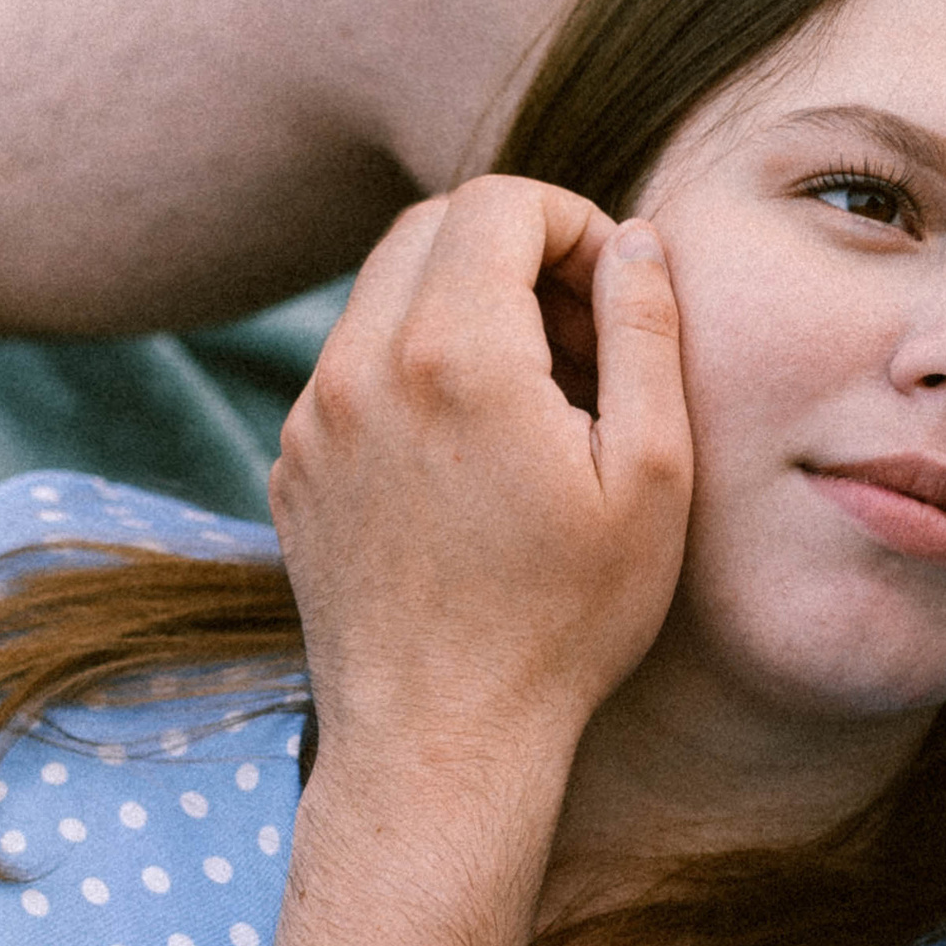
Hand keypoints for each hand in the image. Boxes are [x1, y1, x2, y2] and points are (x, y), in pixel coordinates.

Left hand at [268, 175, 689, 774]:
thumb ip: (646, 333)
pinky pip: (352, 366)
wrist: (441, 742)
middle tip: (581, 333)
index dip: (574, 224)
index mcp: (456, 353)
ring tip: (535, 396)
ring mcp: (313, 418)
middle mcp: (362, 366)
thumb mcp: (653, 473)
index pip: (499, 202)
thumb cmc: (567, 618)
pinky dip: (415, 367)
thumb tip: (636, 241)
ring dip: (463, 305)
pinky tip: (474, 454)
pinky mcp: (292, 466)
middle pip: (431, 227)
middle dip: (515, 248)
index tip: (615, 294)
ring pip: (383, 292)